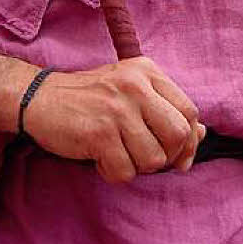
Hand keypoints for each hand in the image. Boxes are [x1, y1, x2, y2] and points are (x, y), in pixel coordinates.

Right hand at [23, 56, 205, 183]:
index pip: (189, 111)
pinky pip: (125, 172)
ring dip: (135, 166)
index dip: (189, 140)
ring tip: (116, 151)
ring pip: (153, 159)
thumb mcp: (131, 91)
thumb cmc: (90, 98)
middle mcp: (135, 85)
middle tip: (144, 156)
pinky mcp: (99, 132)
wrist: (40, 98)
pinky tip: (99, 156)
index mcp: (147, 71)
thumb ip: (165, 109)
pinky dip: (113, 173)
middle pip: (178, 135)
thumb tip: (202, 134)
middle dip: (166, 156)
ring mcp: (117, 108)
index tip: (178, 156)